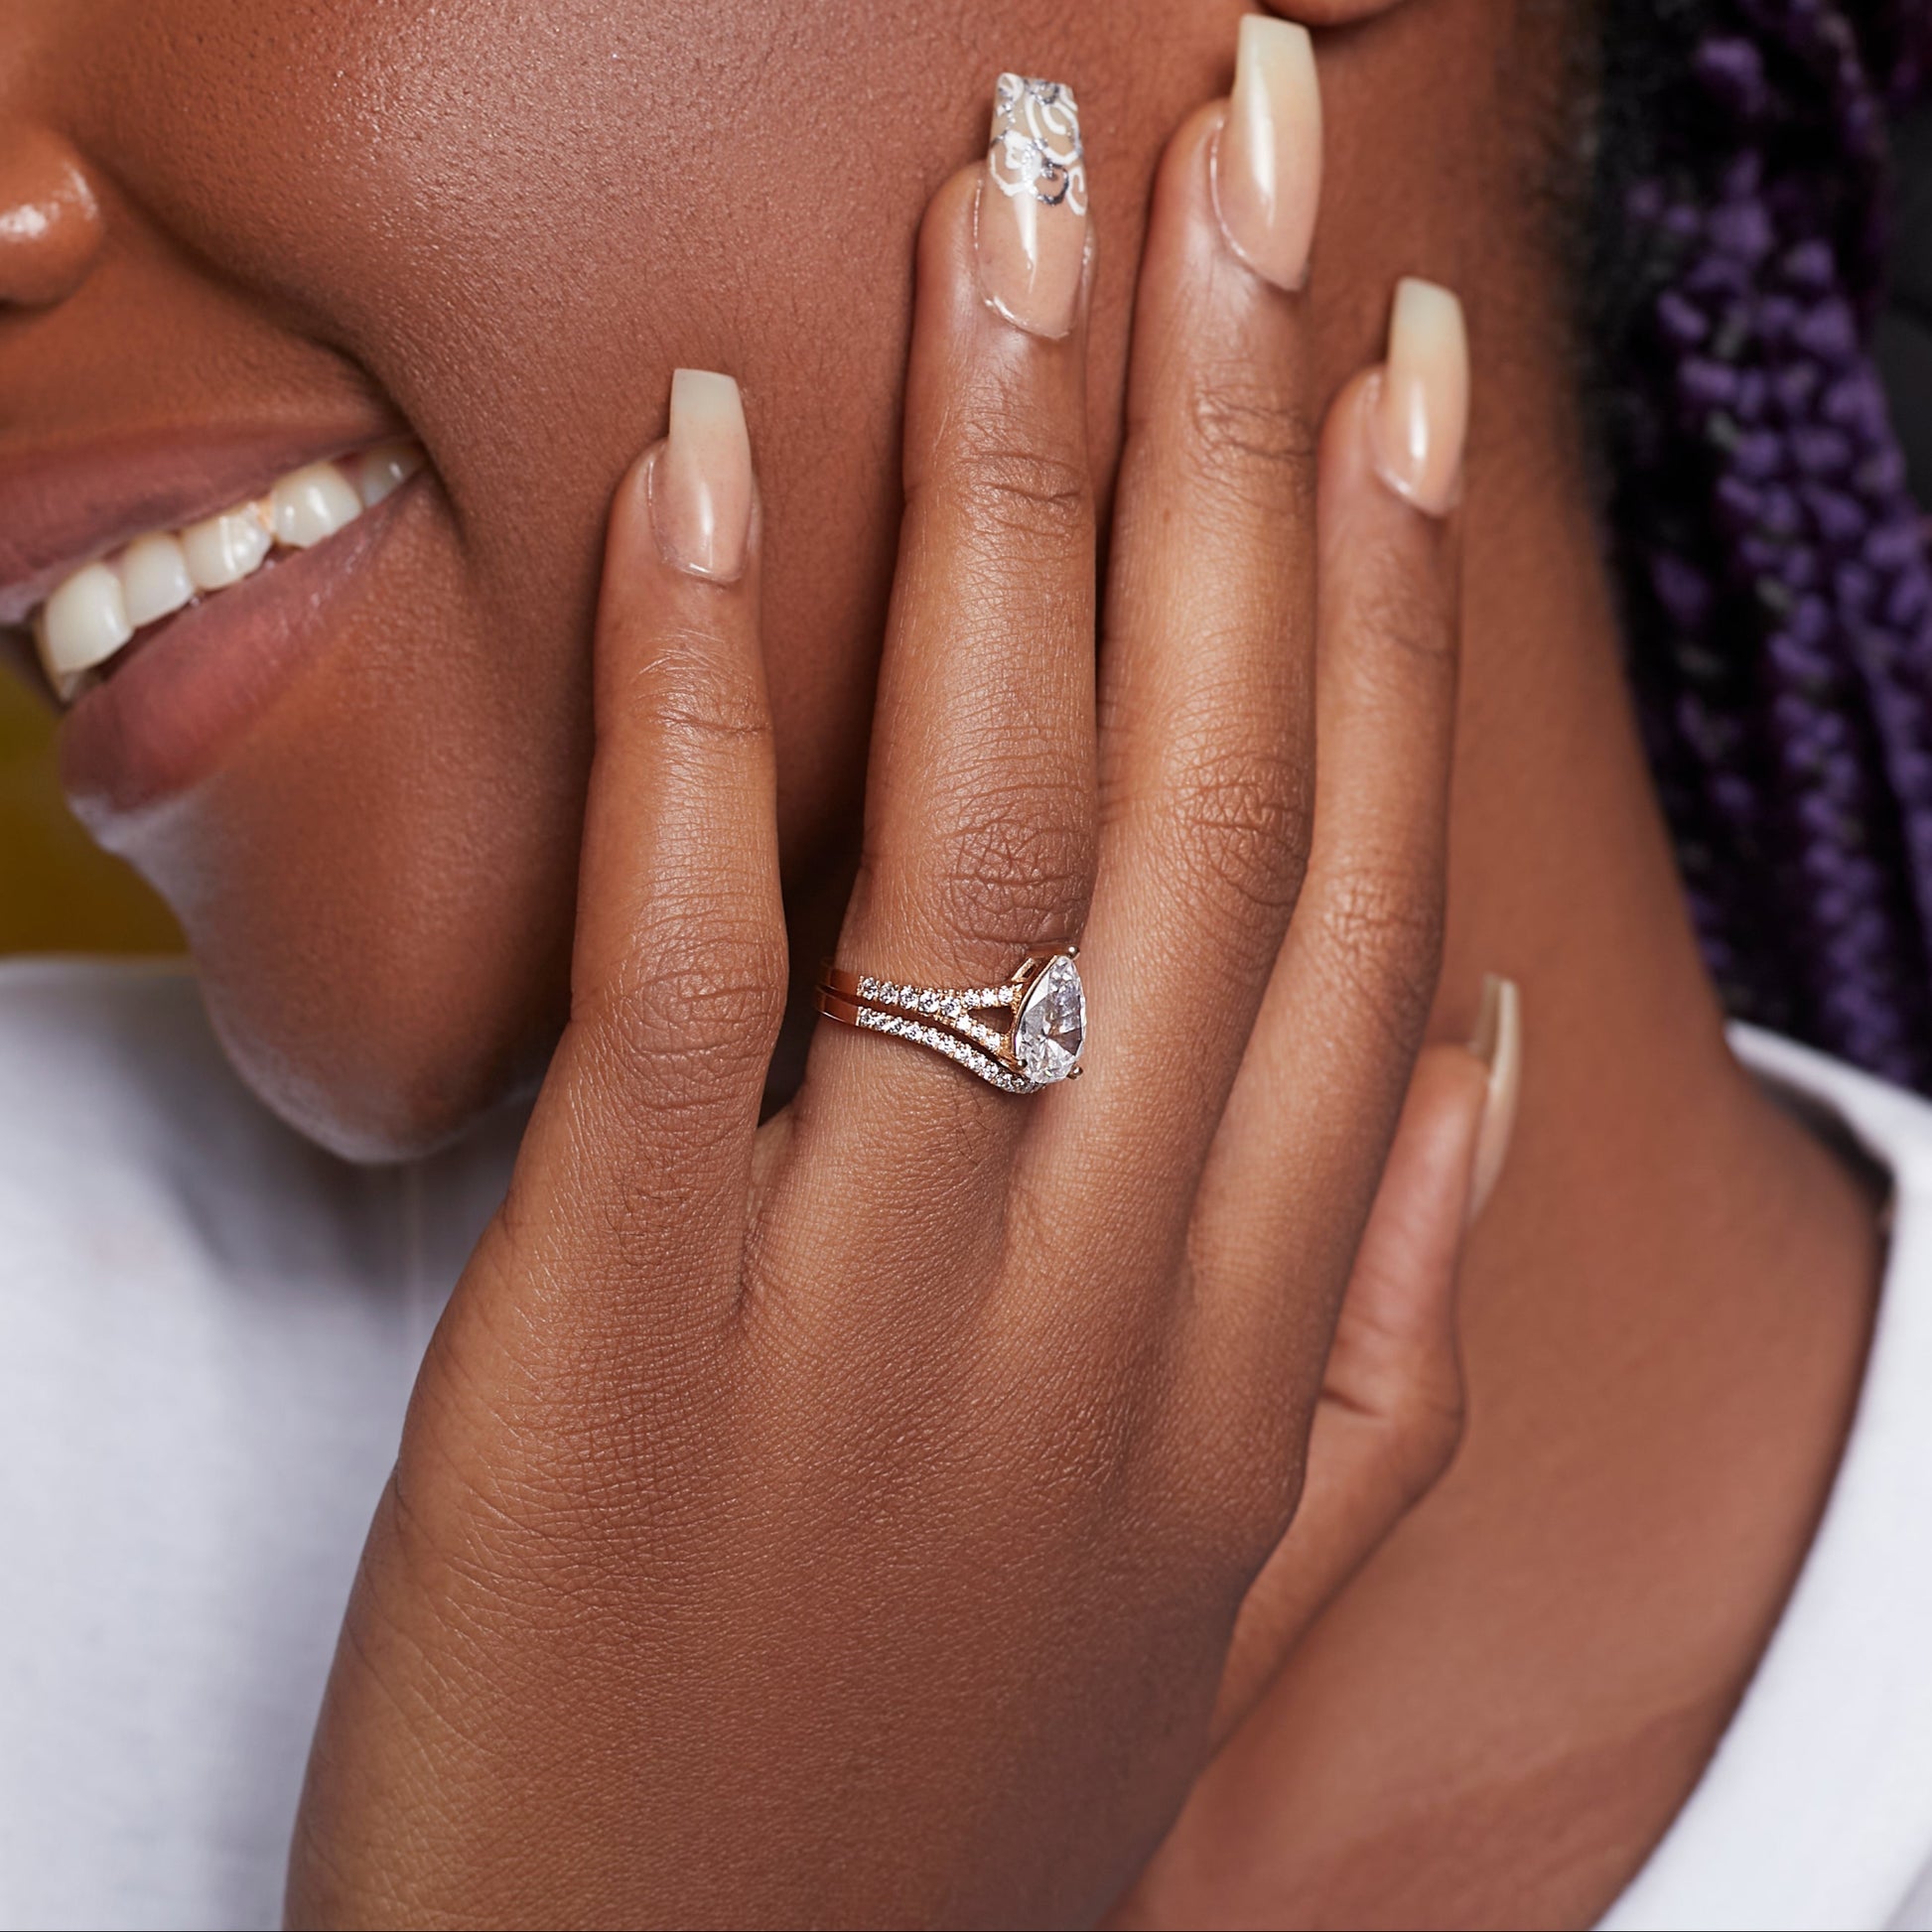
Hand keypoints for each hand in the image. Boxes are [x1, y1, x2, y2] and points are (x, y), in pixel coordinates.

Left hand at [289, 52, 1493, 1929]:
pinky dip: (706, 694)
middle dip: (1241, 429)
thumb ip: (1387, 1319)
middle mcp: (1112, 1276)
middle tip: (1248, 141)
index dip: (1389, 585)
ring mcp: (881, 1302)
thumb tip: (1479, 1038)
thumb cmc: (958, 1808)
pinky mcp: (623, 1332)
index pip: (1360, 869)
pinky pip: (693, 958)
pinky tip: (722, 459)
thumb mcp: (1236, 1589)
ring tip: (1029, 211)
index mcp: (1258, 1327)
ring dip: (1011, 481)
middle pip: (1208, 781)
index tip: (1392, 356)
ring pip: (988, 820)